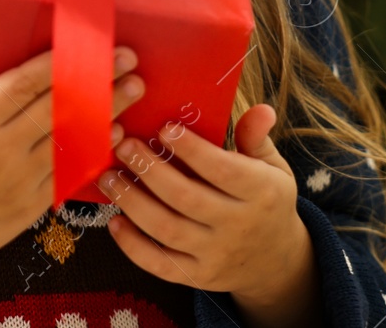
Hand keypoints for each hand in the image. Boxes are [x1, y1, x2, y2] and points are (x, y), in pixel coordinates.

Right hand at [0, 36, 145, 285]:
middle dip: (99, 79)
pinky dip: (94, 152)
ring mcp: (19, 181)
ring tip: (136, 89)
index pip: (24, 85)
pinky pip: (69, 173)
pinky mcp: (30, 206)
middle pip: (59, 106)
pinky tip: (114, 136)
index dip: (60, 61)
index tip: (89, 42)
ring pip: (71, 138)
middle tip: (130, 56)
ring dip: (108, 113)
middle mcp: (0, 150)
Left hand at [94, 103, 317, 315]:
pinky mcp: (197, 276)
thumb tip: (260, 109)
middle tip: (125, 146)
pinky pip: (160, 265)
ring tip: (109, 177)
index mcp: (261, 192)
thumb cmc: (267, 200)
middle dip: (150, 170)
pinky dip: (133, 245)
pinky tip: (115, 220)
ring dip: (133, 202)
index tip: (164, 127)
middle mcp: (238, 225)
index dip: (193, 150)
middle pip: (187, 198)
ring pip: (167, 229)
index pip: (223, 170)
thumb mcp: (274, 168)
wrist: (276, 262)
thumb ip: (258, 138)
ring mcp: (216, 255)